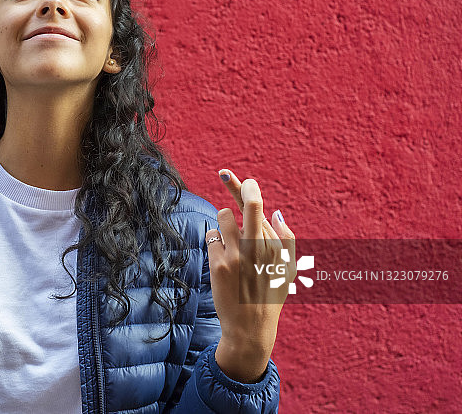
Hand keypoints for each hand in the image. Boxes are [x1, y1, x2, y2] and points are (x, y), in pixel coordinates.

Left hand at [206, 169, 295, 382]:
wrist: (250, 327)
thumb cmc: (269, 294)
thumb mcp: (287, 269)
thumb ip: (285, 238)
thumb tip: (275, 211)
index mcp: (275, 246)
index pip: (259, 208)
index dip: (246, 188)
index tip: (240, 176)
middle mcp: (259, 247)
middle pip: (247, 204)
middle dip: (234, 184)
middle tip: (223, 172)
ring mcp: (238, 255)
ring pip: (223, 217)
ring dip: (224, 223)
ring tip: (230, 240)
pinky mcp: (219, 264)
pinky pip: (212, 236)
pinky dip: (215, 242)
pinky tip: (223, 258)